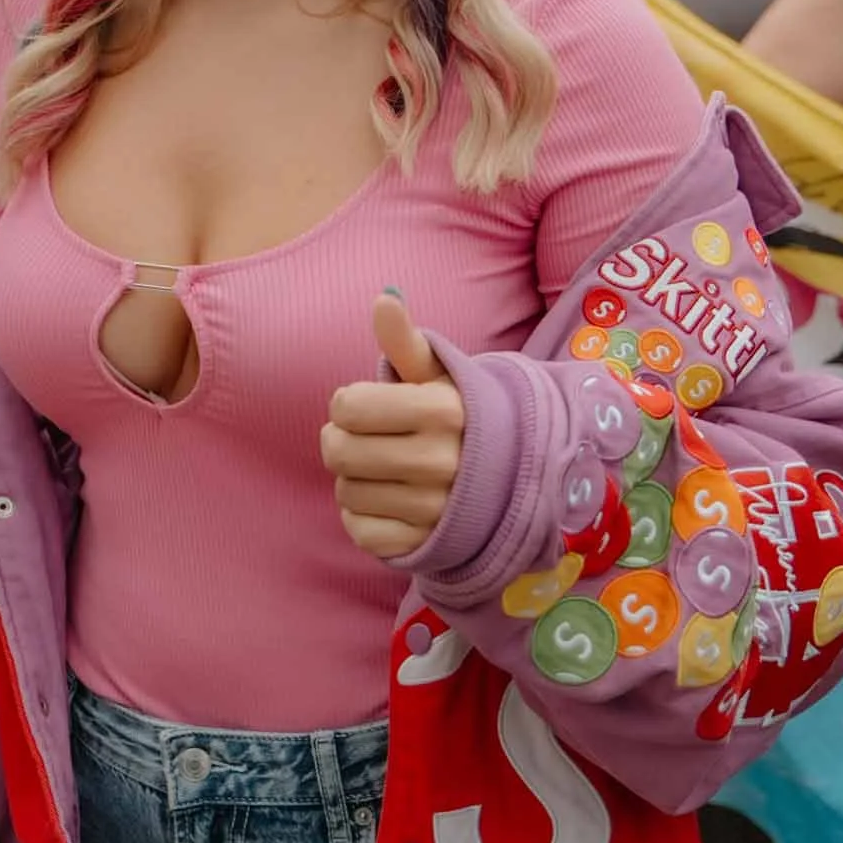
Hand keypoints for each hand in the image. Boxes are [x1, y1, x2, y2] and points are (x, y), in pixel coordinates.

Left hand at [320, 292, 465, 559]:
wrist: (503, 478)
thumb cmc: (453, 416)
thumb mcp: (436, 375)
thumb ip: (405, 340)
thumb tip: (383, 298)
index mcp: (443, 410)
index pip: (348, 406)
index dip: (346, 404)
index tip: (367, 407)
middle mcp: (443, 461)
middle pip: (338, 451)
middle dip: (340, 441)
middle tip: (362, 439)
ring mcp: (435, 508)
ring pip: (345, 492)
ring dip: (352, 479)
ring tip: (380, 470)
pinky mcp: (422, 544)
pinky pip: (359, 531)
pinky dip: (361, 517)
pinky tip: (384, 501)